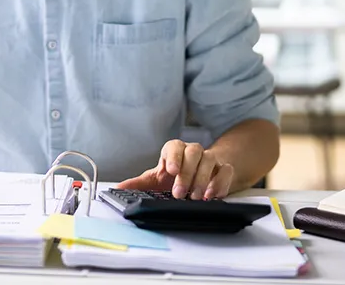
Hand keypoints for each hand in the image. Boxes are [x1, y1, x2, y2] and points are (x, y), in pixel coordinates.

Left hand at [117, 140, 234, 200]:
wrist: (199, 175)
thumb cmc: (174, 177)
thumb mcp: (156, 180)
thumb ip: (138, 184)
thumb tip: (118, 188)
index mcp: (175, 151)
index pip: (174, 146)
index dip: (174, 156)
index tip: (170, 170)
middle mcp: (193, 152)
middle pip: (193, 152)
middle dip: (187, 173)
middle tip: (180, 193)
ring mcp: (210, 159)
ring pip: (210, 160)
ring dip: (202, 179)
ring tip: (195, 197)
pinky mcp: (224, 169)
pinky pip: (226, 171)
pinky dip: (221, 182)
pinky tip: (212, 195)